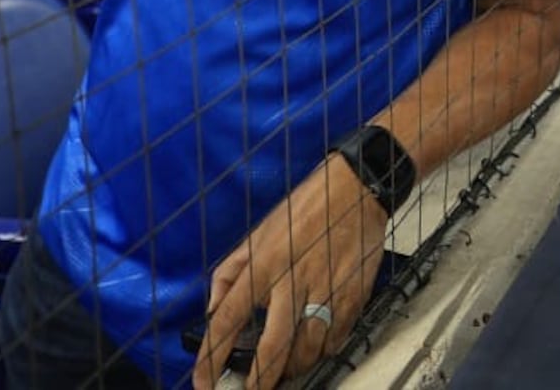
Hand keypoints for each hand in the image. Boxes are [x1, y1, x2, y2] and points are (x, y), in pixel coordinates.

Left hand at [193, 156, 388, 389]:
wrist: (357, 189)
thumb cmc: (305, 208)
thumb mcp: (258, 232)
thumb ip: (230, 271)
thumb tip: (214, 308)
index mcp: (264, 264)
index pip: (228, 319)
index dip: (212, 356)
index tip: (203, 381)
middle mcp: (293, 281)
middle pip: (272, 349)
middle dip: (258, 383)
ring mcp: (326, 292)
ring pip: (306, 353)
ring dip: (290, 370)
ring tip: (281, 372)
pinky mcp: (353, 299)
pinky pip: (333, 342)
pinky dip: (320, 354)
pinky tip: (311, 350)